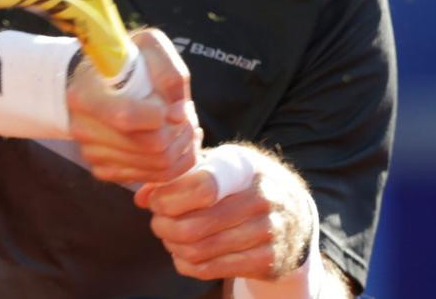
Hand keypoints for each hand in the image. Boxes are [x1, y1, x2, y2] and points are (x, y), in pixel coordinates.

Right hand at [67, 28, 200, 183]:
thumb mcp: (148, 46)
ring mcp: (92, 153)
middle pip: (149, 147)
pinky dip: (173, 164)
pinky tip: (174, 140)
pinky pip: (150, 178)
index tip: (178, 106)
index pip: (126, 117)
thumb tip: (178, 114)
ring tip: (186, 127)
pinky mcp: (104, 169)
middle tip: (190, 117)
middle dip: (181, 133)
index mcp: (86, 94)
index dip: (161, 116)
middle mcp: (83, 128)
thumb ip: (169, 74)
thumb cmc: (126, 61)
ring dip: (182, 149)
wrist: (95, 81)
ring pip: (155, 167)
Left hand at [134, 144, 314, 282]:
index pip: (204, 185)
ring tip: (169, 235)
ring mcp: (267, 232)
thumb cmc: (242, 185)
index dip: (169, 197)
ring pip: (199, 251)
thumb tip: (141, 195)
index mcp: (245, 167)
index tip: (155, 199)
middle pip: (194, 225)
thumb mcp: (219, 166)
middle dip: (163, 225)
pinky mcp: (266, 261)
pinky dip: (186, 264)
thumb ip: (180, 175)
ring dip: (172, 245)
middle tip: (157, 220)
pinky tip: (184, 253)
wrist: (294, 214)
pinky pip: (210, 269)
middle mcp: (262, 198)